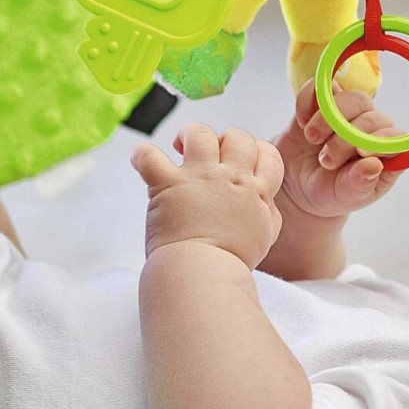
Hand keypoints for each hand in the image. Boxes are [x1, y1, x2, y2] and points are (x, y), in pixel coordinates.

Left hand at [132, 124, 284, 266]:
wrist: (203, 275)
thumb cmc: (231, 262)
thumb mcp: (264, 237)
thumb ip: (267, 213)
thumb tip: (264, 199)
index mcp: (255, 192)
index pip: (268, 153)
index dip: (256, 152)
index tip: (241, 162)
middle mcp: (230, 178)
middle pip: (237, 137)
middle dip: (225, 139)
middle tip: (210, 156)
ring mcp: (199, 178)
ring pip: (199, 133)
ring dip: (189, 135)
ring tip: (180, 146)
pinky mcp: (168, 185)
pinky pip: (149, 156)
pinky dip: (141, 154)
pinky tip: (140, 159)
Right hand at [275, 80, 403, 221]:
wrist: (297, 186)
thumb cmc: (331, 194)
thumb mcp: (345, 196)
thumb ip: (360, 183)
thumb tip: (375, 165)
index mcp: (386, 154)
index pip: (396, 136)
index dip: (382, 138)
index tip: (360, 152)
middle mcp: (371, 129)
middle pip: (370, 115)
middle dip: (345, 137)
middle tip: (326, 160)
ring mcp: (348, 113)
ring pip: (350, 98)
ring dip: (327, 118)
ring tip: (313, 140)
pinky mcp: (322, 102)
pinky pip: (320, 87)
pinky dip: (308, 101)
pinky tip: (302, 122)